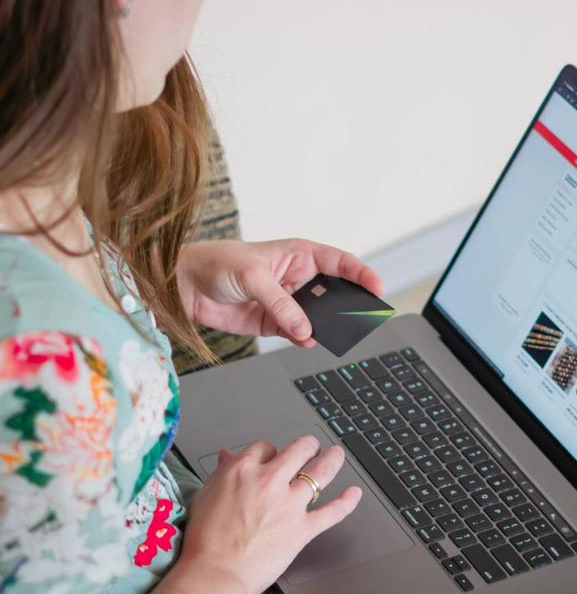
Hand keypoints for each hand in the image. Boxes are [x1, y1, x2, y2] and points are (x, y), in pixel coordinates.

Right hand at [173, 437, 360, 593]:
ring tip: (337, 454)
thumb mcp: (206, 494)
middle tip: (311, 448)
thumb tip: (228, 456)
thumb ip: (222, 472)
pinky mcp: (302, 529)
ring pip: (321, 473)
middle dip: (308, 446)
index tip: (272, 456)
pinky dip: (347, 502)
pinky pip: (332, 512)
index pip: (266, 446)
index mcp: (244, 470)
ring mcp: (290, 504)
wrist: (213, 574)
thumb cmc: (205, 539)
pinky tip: (355, 493)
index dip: (271, 451)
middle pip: (300, 450)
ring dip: (333, 460)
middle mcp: (271, 481)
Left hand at [176, 238, 385, 346]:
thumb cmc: (216, 263)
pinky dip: (304, 338)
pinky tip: (306, 339)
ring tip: (333, 333)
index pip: (339, 262)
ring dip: (325, 325)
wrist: (182, 284)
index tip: (377, 287)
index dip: (361, 273)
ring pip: (318, 316)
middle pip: (334, 292)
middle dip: (348, 304)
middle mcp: (297, 277)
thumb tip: (305, 327)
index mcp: (298, 254)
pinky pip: (298, 332)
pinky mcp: (273, 322)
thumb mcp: (252, 276)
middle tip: (361, 317)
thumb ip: (281, 304)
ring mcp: (287, 302)